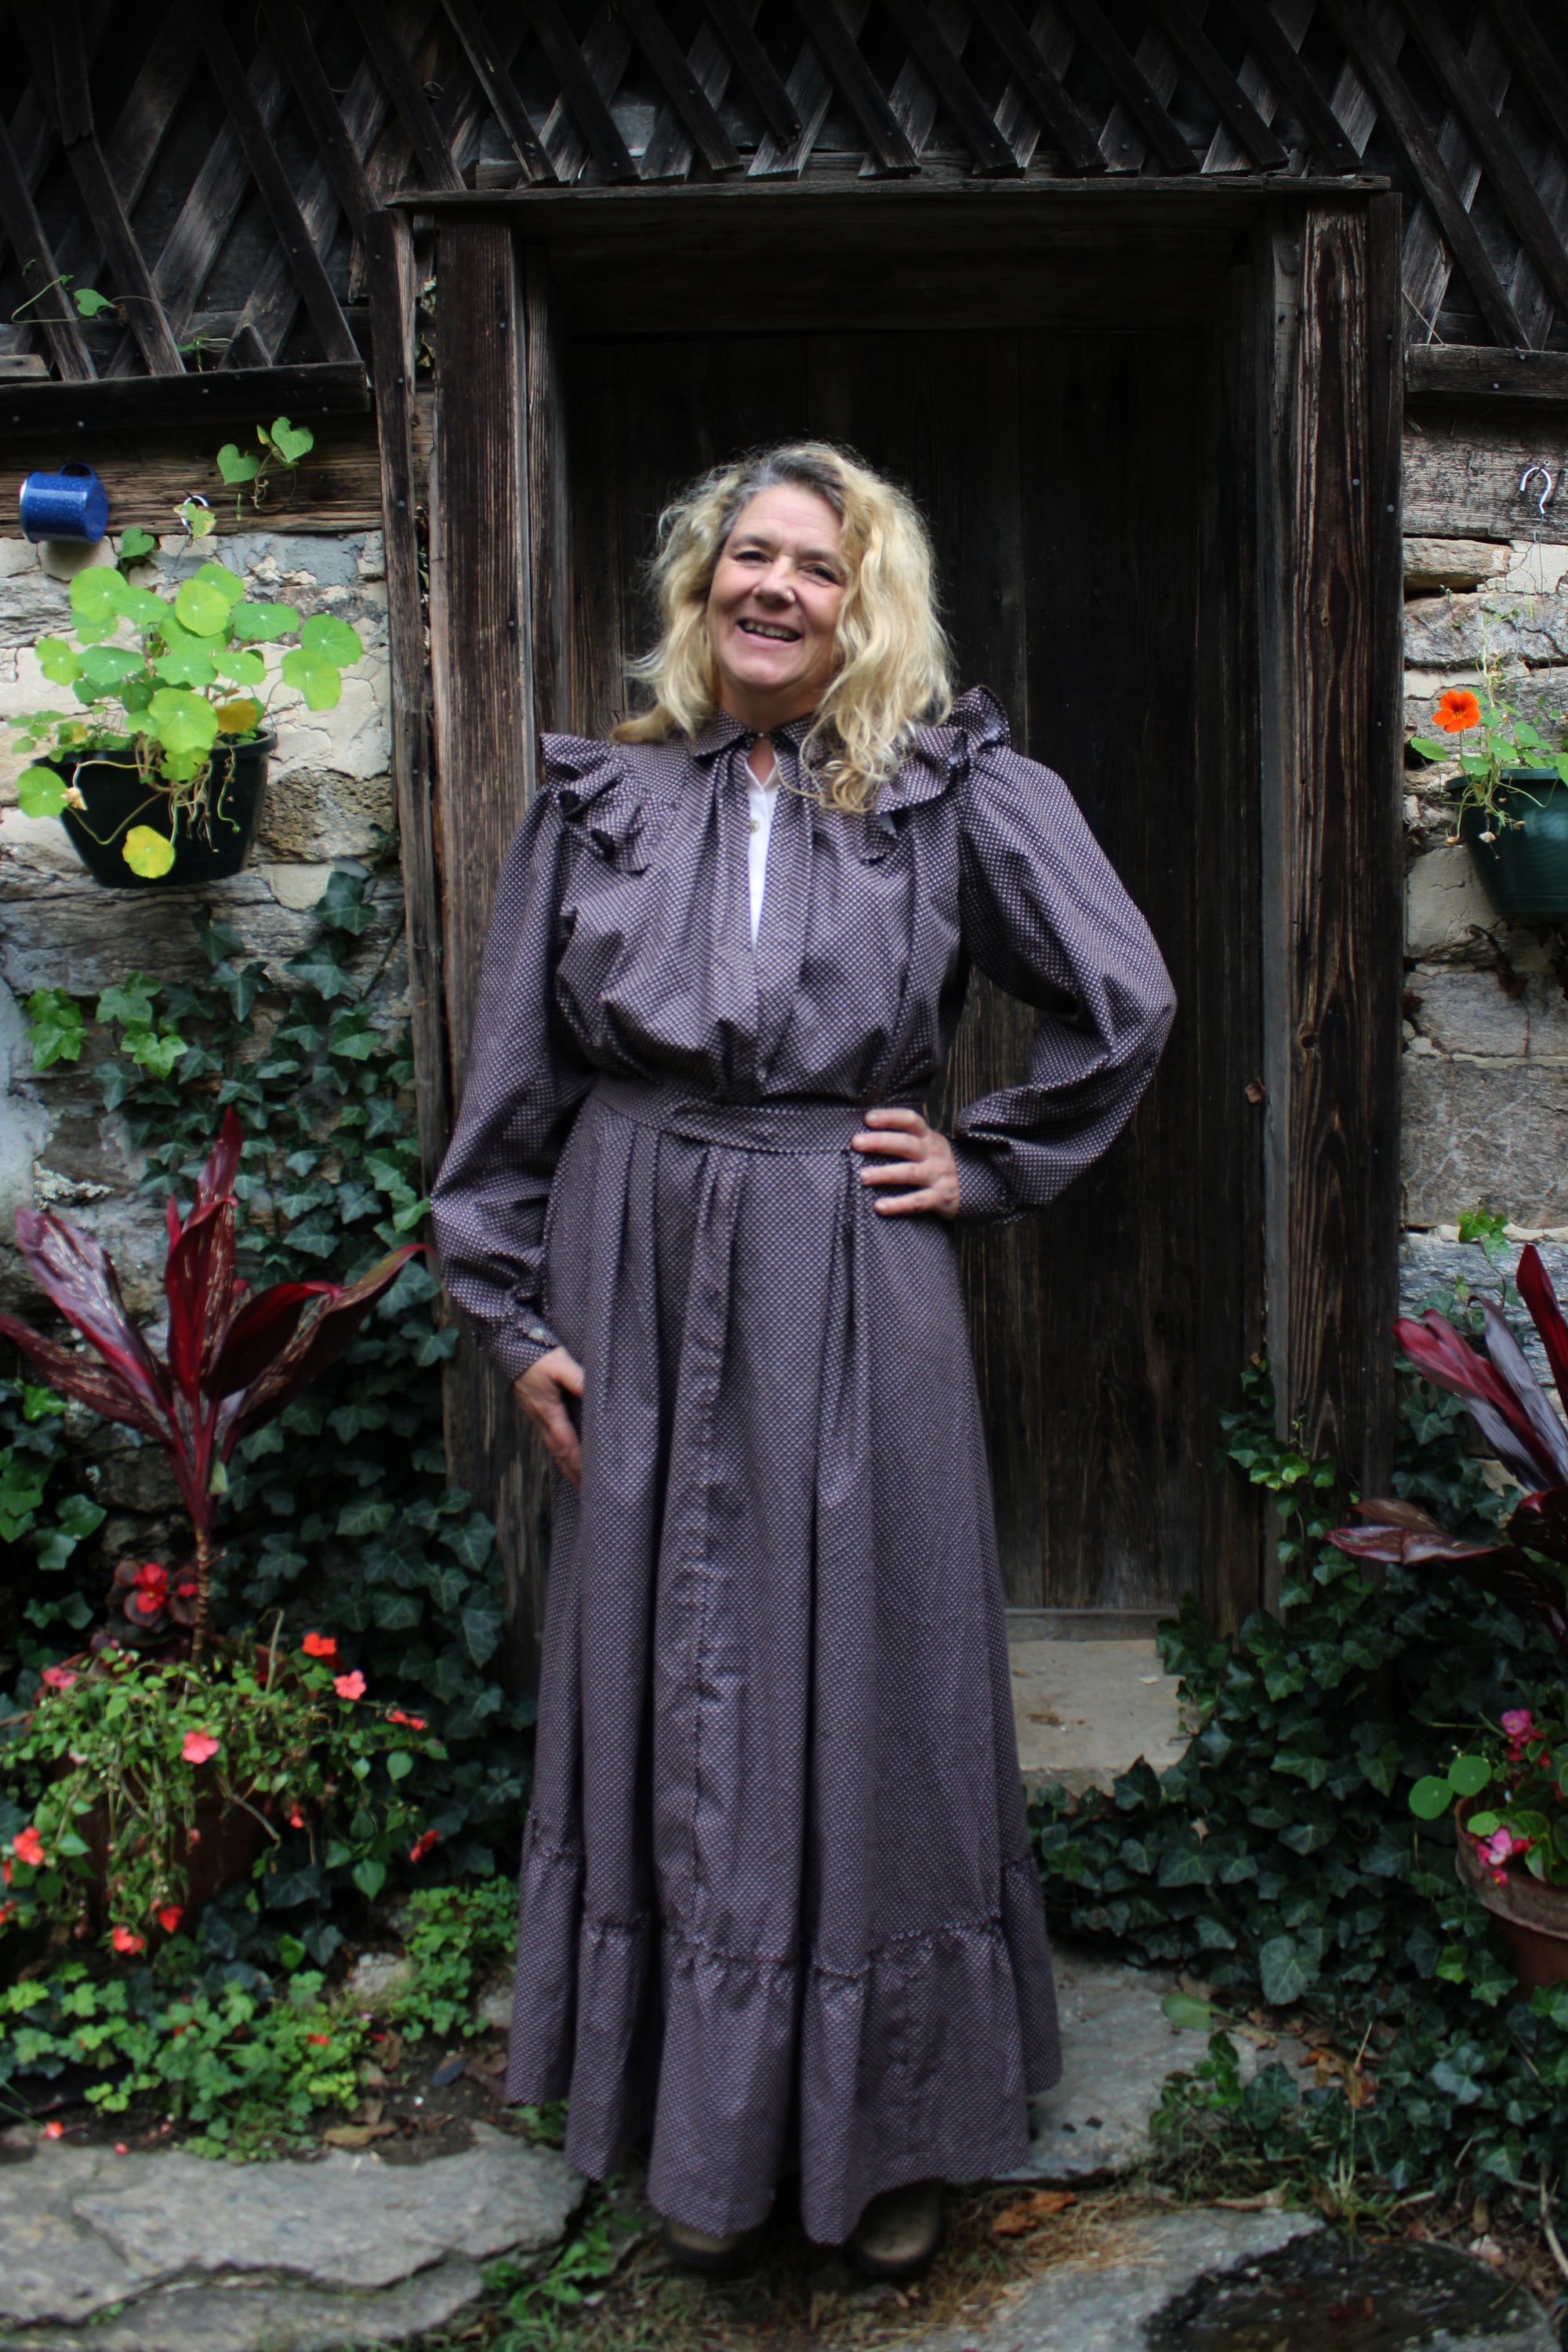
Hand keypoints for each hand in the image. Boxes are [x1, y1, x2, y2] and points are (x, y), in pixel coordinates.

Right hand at [513, 1345, 584, 1488]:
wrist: (510, 1350)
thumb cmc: (538, 1357)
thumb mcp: (560, 1364)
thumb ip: (577, 1378)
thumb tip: (595, 1392)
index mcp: (550, 1412)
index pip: (567, 1446)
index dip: (579, 1466)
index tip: (590, 1483)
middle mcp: (543, 1421)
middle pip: (561, 1456)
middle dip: (575, 1476)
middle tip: (589, 1497)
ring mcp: (539, 1419)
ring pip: (555, 1451)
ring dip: (568, 1469)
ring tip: (581, 1486)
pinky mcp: (538, 1415)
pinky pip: (552, 1442)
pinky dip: (562, 1456)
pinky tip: (568, 1460)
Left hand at [851, 1106, 959, 1218]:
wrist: (971, 1189)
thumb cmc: (934, 1164)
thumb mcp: (925, 1146)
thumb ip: (903, 1139)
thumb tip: (864, 1135)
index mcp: (928, 1137)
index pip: (911, 1121)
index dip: (890, 1117)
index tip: (868, 1119)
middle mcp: (934, 1153)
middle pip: (907, 1144)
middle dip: (880, 1142)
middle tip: (856, 1143)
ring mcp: (938, 1175)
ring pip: (910, 1172)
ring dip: (885, 1173)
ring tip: (863, 1176)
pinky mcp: (941, 1197)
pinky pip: (917, 1201)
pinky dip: (898, 1205)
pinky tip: (880, 1206)